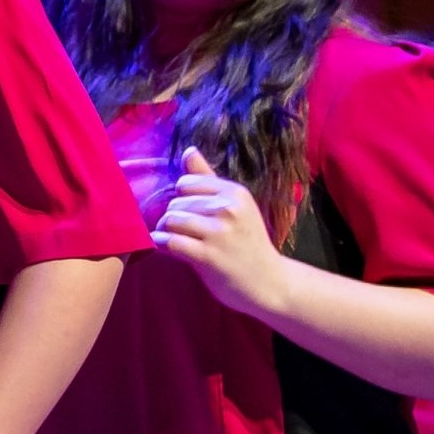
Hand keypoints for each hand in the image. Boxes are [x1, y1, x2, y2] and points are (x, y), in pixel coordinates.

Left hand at [152, 149, 292, 318]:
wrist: (270, 284)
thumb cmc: (247, 243)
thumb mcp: (234, 207)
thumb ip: (208, 179)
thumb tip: (189, 150)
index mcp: (235, 193)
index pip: (186, 183)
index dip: (182, 199)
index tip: (192, 214)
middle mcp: (229, 209)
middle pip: (175, 203)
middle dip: (173, 217)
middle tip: (185, 233)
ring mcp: (220, 233)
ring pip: (170, 220)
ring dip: (166, 231)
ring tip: (176, 240)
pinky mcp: (209, 256)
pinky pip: (170, 241)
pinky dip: (163, 244)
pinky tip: (169, 249)